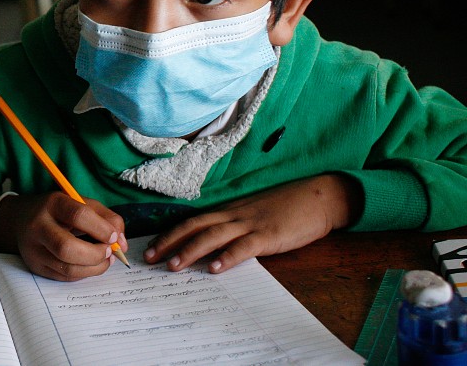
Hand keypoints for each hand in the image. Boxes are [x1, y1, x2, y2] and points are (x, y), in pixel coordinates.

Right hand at [0, 192, 127, 281]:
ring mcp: (34, 249)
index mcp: (52, 204)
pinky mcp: (35, 266)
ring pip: (67, 268)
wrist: (21, 219)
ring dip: (94, 268)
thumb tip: (122, 243)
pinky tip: (91, 264)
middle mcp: (38, 226)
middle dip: (96, 254)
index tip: (113, 237)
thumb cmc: (59, 211)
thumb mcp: (81, 203)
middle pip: (68, 248)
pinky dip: (84, 273)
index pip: (78, 215)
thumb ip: (107, 218)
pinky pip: (64, 277)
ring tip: (105, 259)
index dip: (101, 229)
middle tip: (109, 252)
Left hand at [143, 174, 361, 272]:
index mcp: (229, 212)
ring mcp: (250, 224)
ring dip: (190, 250)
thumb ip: (234, 228)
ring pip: (212, 236)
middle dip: (169, 242)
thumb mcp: (253, 215)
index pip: (192, 221)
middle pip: (194, 227)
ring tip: (173, 266)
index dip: (169, 234)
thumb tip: (211, 248)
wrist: (317, 197)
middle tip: (149, 258)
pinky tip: (214, 268)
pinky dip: (227, 257)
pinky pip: (244, 246)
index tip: (151, 248)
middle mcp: (234, 215)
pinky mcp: (269, 234)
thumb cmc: (286, 208)